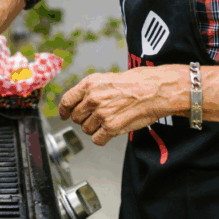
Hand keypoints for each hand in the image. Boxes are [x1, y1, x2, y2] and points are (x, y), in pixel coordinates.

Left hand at [58, 67, 182, 145]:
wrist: (154, 90)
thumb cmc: (136, 82)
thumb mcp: (107, 78)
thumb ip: (91, 90)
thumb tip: (80, 102)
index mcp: (89, 84)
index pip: (66, 101)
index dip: (64, 110)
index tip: (64, 114)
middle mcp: (92, 99)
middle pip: (76, 118)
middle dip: (84, 119)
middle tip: (97, 116)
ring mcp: (101, 114)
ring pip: (86, 130)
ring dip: (94, 128)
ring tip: (108, 120)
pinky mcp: (111, 128)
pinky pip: (97, 140)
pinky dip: (102, 138)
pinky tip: (110, 130)